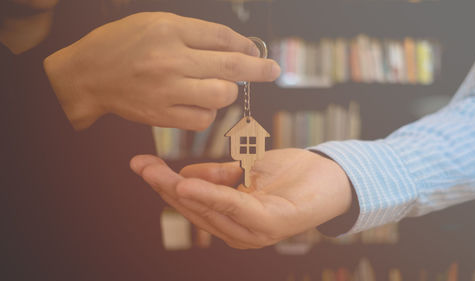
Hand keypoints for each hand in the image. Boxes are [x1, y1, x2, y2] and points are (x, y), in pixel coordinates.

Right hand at [43, 12, 280, 129]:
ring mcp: (167, 90)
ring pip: (221, 95)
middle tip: (272, 70)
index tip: (257, 52)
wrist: (88, 74)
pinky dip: (208, 112)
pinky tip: (200, 103)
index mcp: (169, 30)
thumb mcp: (156, 23)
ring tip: (218, 85)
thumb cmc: (122, 44)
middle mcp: (171, 59)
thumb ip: (194, 33)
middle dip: (259, 69)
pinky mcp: (163, 115)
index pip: (222, 37)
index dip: (246, 46)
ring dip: (228, 91)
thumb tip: (234, 47)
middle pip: (230, 67)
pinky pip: (203, 119)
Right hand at [130, 148, 351, 248]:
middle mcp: (238, 231)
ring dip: (179, 191)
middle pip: (194, 208)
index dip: (165, 184)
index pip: (191, 202)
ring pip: (208, 209)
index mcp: (231, 218)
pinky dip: (209, 194)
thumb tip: (185, 176)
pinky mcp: (268, 225)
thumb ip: (217, 176)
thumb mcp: (246, 170)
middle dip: (165, 186)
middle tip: (141, 165)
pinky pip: (233, 207)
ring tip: (156, 173)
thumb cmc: (291, 174)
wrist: (333, 175)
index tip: (141, 163)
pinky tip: (186, 184)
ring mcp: (253, 232)